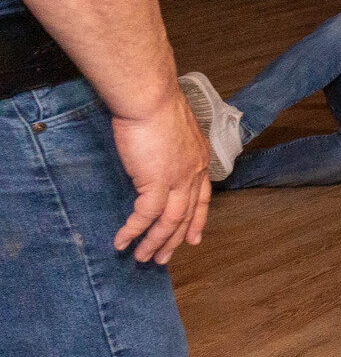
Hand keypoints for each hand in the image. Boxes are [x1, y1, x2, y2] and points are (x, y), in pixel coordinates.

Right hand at [109, 104, 210, 263]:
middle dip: (174, 239)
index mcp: (199, 159)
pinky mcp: (156, 182)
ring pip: (168, 221)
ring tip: (142, 258)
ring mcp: (177, 179)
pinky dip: (133, 231)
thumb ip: (170, 146)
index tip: (194, 238)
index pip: (202, 197)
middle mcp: (193, 172)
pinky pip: (145, 216)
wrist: (151, 98)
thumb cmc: (157, 106)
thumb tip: (159, 154)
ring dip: (154, 242)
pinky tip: (122, 242)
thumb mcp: (172, 129)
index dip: (197, 220)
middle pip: (187, 214)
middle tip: (163, 258)